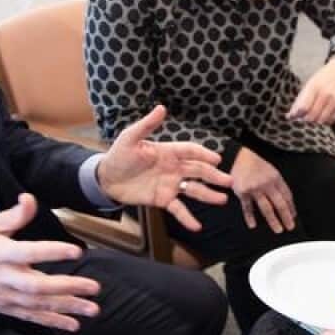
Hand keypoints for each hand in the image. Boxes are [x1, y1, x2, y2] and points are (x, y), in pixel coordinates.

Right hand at [0, 194, 99, 331]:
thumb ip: (14, 215)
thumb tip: (30, 198)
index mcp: (1, 254)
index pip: (29, 253)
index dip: (52, 252)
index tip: (76, 251)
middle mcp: (5, 278)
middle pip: (38, 286)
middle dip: (67, 288)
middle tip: (94, 287)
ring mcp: (7, 297)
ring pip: (39, 305)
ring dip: (67, 308)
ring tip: (92, 308)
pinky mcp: (8, 309)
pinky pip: (33, 318)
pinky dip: (53, 323)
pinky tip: (74, 325)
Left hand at [96, 105, 232, 231]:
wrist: (106, 179)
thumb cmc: (119, 155)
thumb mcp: (130, 138)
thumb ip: (147, 125)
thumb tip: (161, 108)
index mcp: (168, 152)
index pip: (190, 151)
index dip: (204, 154)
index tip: (217, 160)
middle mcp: (173, 168)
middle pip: (198, 171)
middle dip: (214, 176)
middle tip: (229, 181)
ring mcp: (170, 185)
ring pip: (193, 190)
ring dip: (208, 195)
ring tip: (222, 200)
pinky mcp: (163, 200)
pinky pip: (178, 209)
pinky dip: (187, 218)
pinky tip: (197, 226)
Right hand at [231, 147, 295, 232]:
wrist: (239, 156)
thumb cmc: (256, 165)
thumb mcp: (271, 171)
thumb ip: (277, 185)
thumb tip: (285, 202)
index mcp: (276, 178)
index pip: (287, 196)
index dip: (291, 207)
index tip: (293, 217)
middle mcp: (267, 184)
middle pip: (279, 204)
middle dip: (286, 217)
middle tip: (290, 227)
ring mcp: (254, 189)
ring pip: (266, 208)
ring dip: (273, 220)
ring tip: (278, 230)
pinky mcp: (242, 192)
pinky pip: (247, 207)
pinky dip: (250, 217)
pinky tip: (253, 225)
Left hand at [287, 55, 334, 124]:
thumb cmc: (324, 78)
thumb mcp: (310, 84)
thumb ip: (301, 100)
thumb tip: (292, 115)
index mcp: (315, 86)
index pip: (303, 107)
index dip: (296, 115)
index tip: (293, 117)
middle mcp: (326, 94)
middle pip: (312, 116)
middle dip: (306, 119)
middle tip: (304, 117)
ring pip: (322, 120)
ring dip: (316, 120)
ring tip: (315, 115)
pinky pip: (332, 120)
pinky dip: (326, 120)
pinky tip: (325, 113)